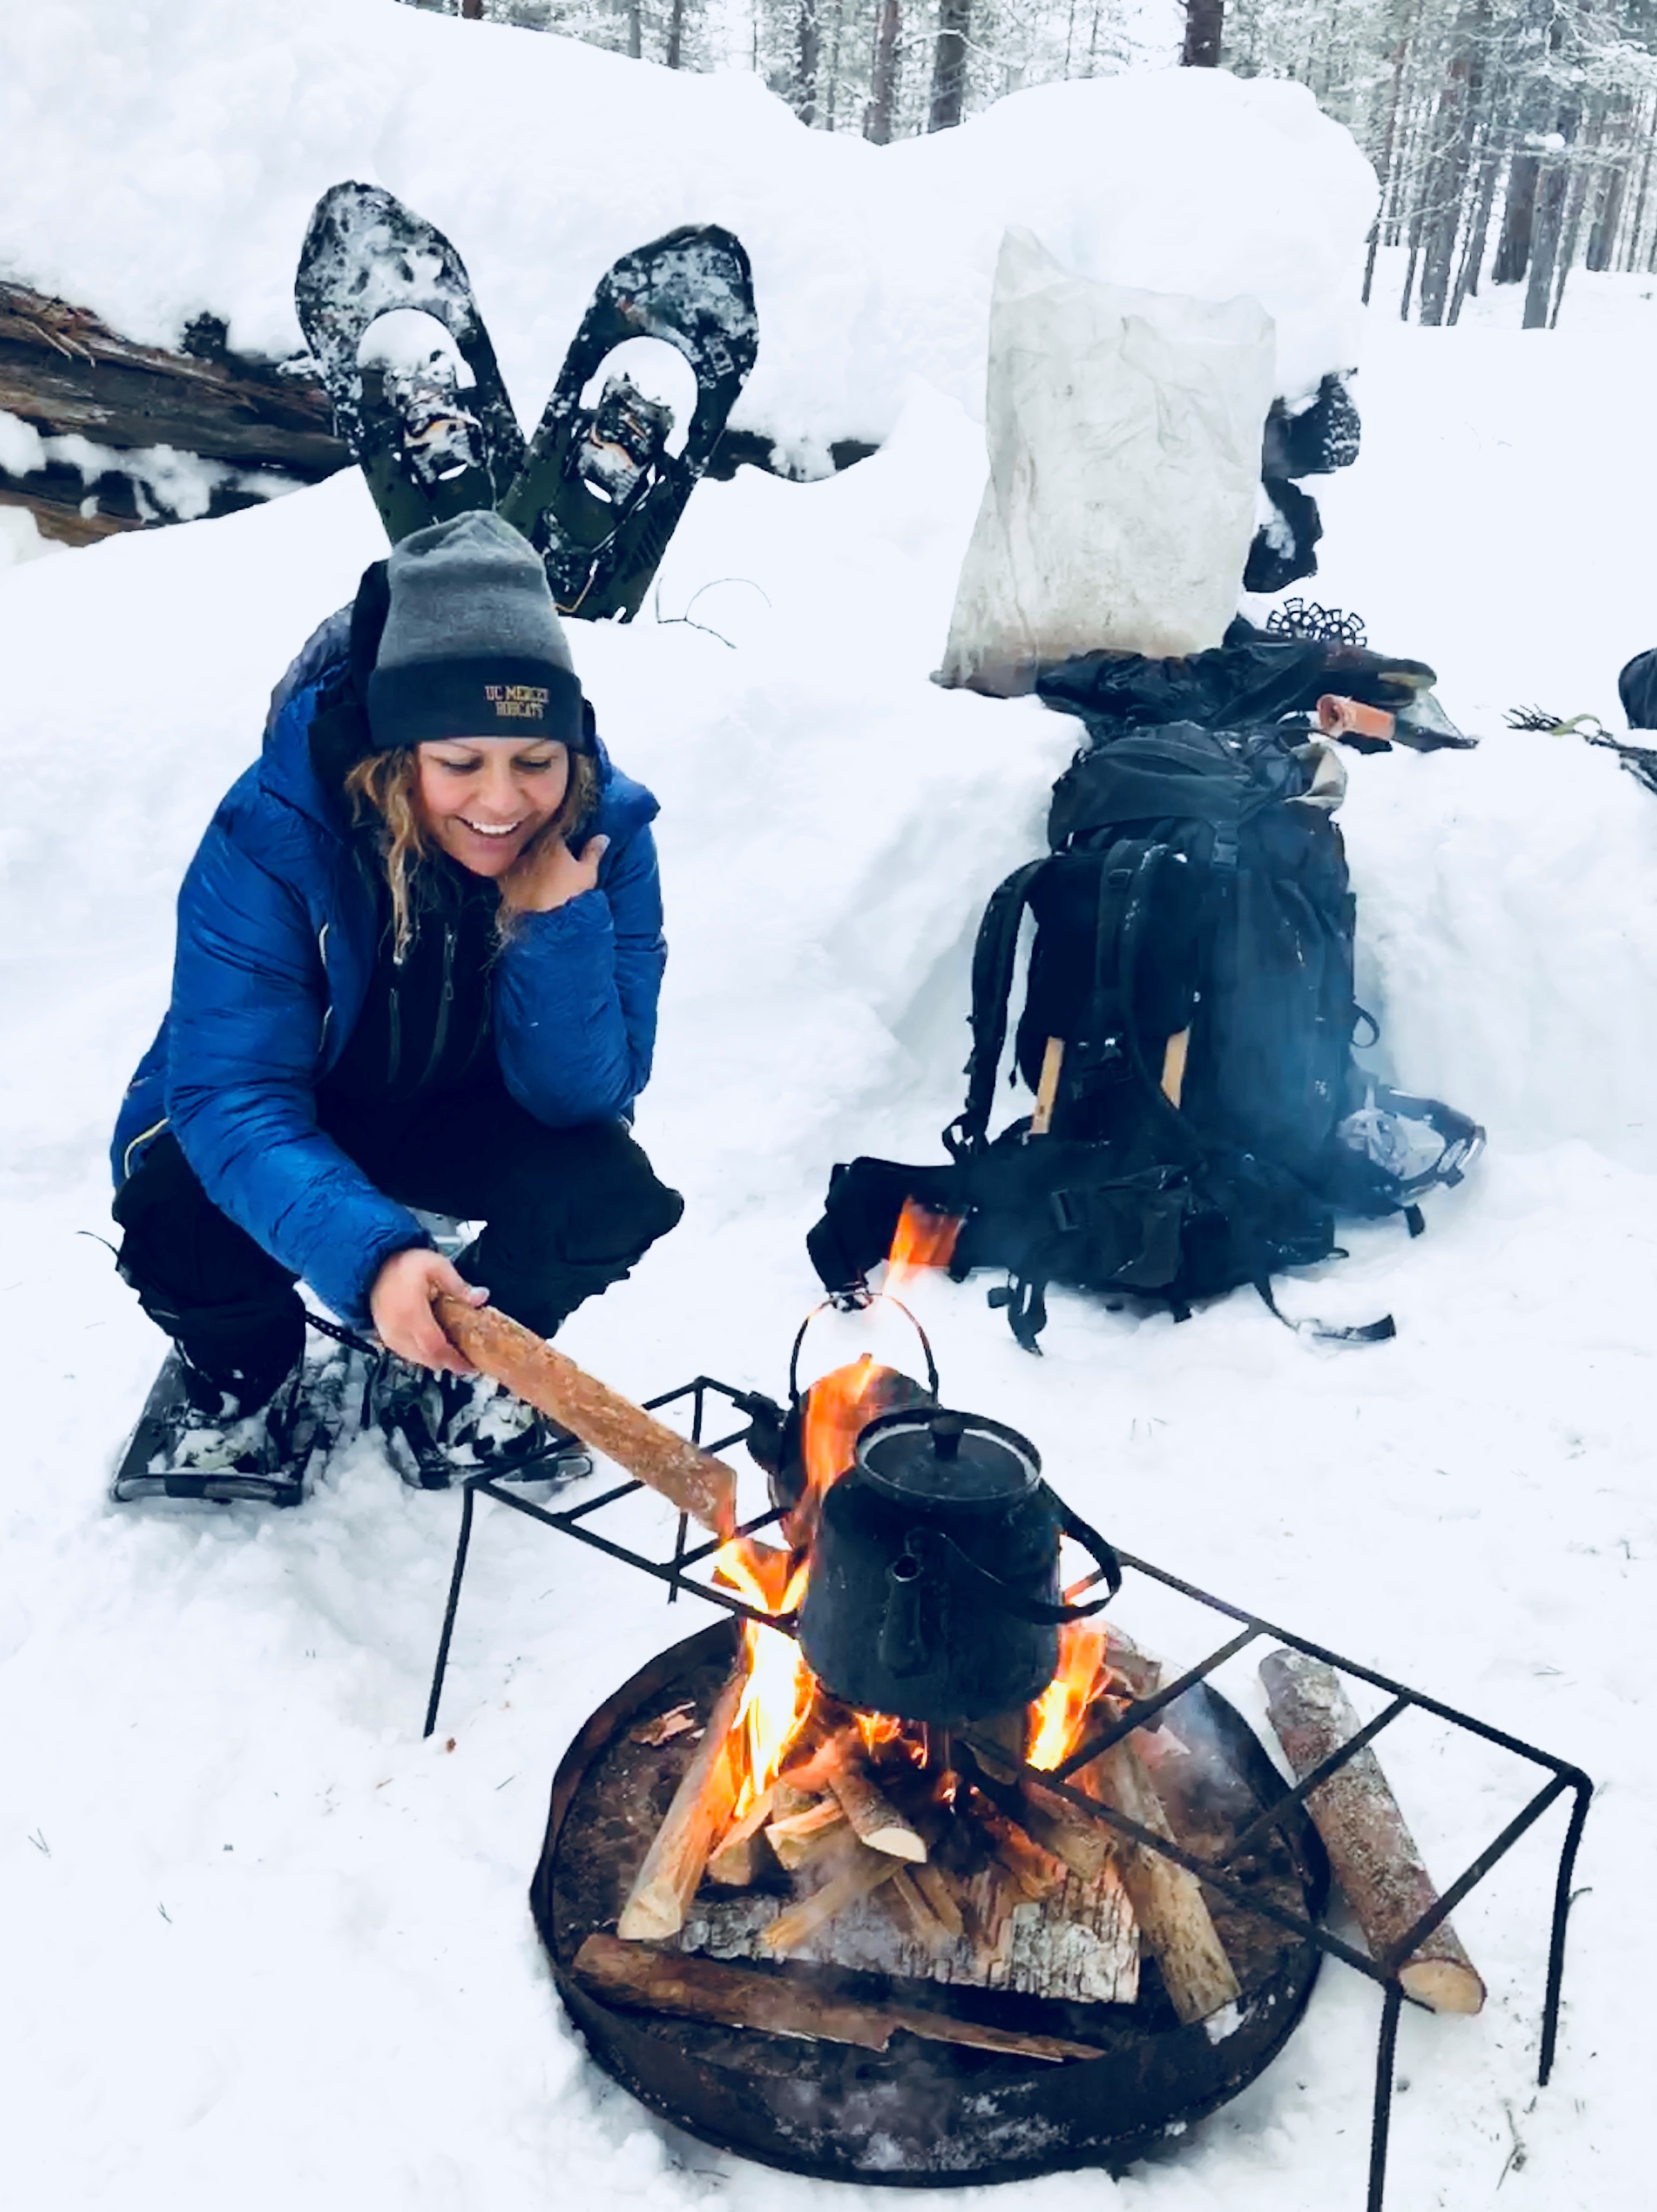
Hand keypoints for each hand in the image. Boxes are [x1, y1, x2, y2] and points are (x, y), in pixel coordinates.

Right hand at [369, 1248, 485, 1375]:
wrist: (375, 1265)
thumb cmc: (403, 1265)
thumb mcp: (436, 1266)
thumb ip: (459, 1285)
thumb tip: (480, 1297)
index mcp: (411, 1312)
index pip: (435, 1346)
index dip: (454, 1361)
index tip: (469, 1366)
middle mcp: (398, 1327)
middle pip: (427, 1358)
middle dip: (448, 1364)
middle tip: (465, 1362)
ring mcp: (389, 1333)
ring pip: (416, 1359)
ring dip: (435, 1360)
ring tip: (451, 1354)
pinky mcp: (385, 1336)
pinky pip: (405, 1353)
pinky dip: (421, 1355)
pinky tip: (431, 1347)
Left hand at [501, 831, 608, 914]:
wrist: (547, 920)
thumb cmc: (571, 894)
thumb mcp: (588, 874)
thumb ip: (593, 852)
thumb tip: (603, 837)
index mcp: (551, 841)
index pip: (553, 826)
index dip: (557, 829)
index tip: (561, 834)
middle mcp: (529, 847)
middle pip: (533, 838)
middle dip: (539, 841)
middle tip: (547, 849)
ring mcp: (515, 863)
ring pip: (519, 852)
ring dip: (525, 856)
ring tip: (533, 864)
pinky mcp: (504, 880)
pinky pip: (506, 870)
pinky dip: (512, 871)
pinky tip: (519, 878)